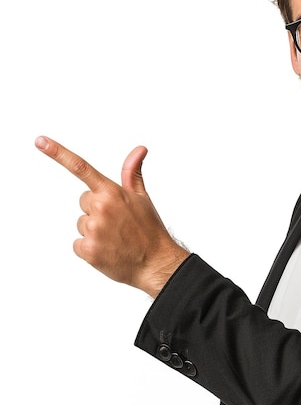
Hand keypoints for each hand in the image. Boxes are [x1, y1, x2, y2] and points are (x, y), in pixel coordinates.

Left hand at [35, 136, 189, 297]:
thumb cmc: (150, 230)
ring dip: (95, 231)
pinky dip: (90, 248)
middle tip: (118, 223)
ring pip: (82, 223)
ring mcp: (93, 229)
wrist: (156, 262)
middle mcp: (101, 207)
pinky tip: (108, 250)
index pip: (81, 168)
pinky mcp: (88, 249)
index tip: (40, 141)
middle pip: (84, 202)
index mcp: (112, 192)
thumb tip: (139, 150)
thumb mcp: (142, 198)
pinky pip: (78, 244)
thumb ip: (132, 172)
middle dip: (97, 210)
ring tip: (116, 239)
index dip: (58, 153)